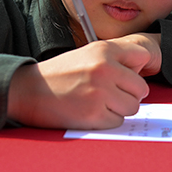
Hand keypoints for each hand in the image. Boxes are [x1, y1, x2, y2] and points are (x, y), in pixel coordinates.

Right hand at [7, 34, 161, 129]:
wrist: (29, 91)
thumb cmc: (61, 74)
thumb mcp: (88, 54)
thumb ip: (116, 59)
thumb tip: (143, 71)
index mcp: (104, 50)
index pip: (142, 57)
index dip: (136, 70)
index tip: (127, 77)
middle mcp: (105, 68)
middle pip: (141, 89)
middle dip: (128, 95)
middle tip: (110, 95)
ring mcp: (100, 92)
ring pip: (132, 107)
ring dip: (118, 109)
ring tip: (98, 103)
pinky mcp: (94, 114)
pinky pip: (117, 122)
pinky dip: (106, 121)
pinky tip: (90, 112)